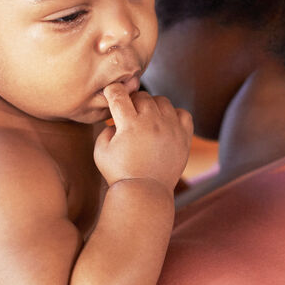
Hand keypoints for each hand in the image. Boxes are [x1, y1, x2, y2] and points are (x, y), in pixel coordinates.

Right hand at [94, 83, 193, 199]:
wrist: (145, 193)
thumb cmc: (119, 173)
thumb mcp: (100, 151)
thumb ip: (105, 130)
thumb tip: (116, 121)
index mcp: (130, 124)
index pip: (119, 94)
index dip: (113, 91)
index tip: (112, 96)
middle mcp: (152, 122)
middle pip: (142, 95)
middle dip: (132, 102)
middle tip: (129, 115)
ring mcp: (171, 128)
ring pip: (162, 101)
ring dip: (152, 106)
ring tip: (146, 120)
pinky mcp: (184, 137)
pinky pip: (183, 113)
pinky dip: (174, 115)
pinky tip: (165, 125)